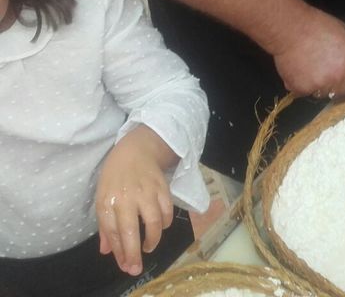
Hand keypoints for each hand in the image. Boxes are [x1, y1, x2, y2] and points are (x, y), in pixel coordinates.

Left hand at [95, 126, 176, 275]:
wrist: (136, 149)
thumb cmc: (115, 176)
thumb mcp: (103, 198)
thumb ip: (105, 225)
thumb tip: (107, 251)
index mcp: (108, 201)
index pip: (112, 232)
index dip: (118, 252)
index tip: (124, 265)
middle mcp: (126, 198)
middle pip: (131, 232)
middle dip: (134, 254)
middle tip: (136, 268)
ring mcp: (146, 192)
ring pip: (153, 223)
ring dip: (152, 240)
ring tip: (148, 246)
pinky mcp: (162, 188)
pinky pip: (167, 211)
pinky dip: (165, 223)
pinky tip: (160, 227)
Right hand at [272, 7, 344, 97]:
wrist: (291, 28)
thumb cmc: (317, 26)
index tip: (344, 82)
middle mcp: (341, 77)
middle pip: (341, 93)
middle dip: (334, 87)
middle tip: (324, 75)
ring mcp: (322, 84)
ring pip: (323, 95)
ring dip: (318, 87)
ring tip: (309, 70)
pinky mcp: (304, 88)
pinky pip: (304, 93)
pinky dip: (300, 86)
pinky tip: (298, 71)